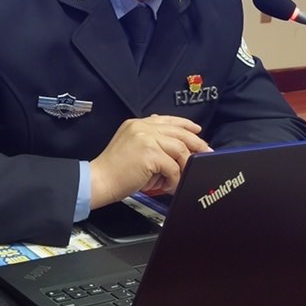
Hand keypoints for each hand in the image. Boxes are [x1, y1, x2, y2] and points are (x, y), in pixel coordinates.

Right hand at [89, 114, 210, 207]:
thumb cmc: (115, 171)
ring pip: (179, 149)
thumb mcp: (131, 147)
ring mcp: (146, 139)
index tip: (198, 131)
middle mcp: (142, 127)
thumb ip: (149, 142)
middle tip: (206, 153)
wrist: (99, 180)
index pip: (167, 120)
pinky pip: (173, 166)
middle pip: (178, 132)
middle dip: (196, 143)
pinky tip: (167, 185)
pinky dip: (174, 179)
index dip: (185, 125)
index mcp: (137, 124)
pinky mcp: (149, 154)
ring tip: (180, 177)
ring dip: (183, 166)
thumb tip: (174, 148)